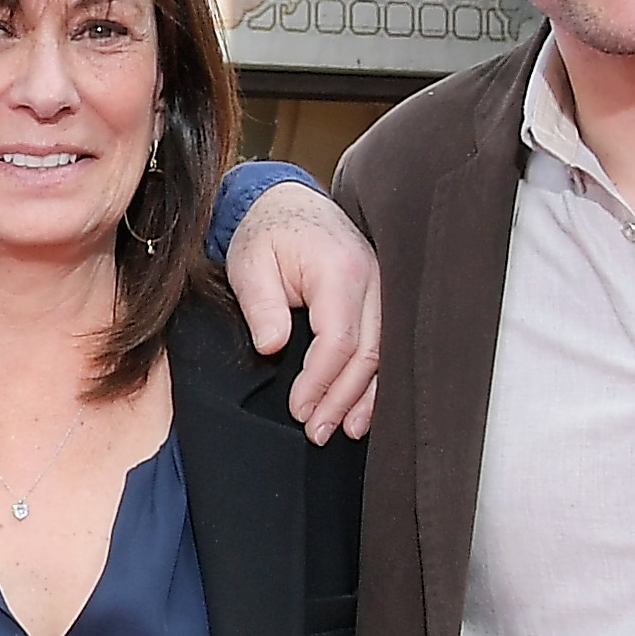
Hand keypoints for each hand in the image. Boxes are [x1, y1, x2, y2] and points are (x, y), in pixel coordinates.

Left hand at [226, 178, 383, 442]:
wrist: (284, 203)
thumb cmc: (265, 233)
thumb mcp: (249, 264)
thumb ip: (262, 306)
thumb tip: (273, 347)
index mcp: (339, 271)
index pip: (339, 340)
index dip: (321, 382)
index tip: (299, 410)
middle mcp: (372, 280)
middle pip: (369, 354)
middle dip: (343, 399)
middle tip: (318, 432)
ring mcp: (382, 288)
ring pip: (384, 354)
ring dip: (365, 397)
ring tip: (343, 430)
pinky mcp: (380, 298)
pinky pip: (385, 344)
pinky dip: (375, 380)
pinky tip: (363, 407)